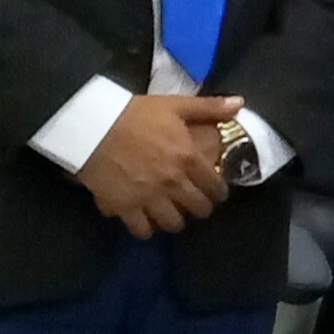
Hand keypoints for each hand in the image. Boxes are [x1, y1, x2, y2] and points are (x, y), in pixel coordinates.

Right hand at [74, 93, 239, 236]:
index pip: (215, 186)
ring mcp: (148, 197)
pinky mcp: (124, 206)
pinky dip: (146, 229)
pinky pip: (141, 229)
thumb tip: (240, 104)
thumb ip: (209, 108)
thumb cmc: (136, 114)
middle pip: (198, 208)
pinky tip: (147, 222)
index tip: (216, 192)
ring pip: (172, 223)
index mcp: (188, 158)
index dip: (218, 192)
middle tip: (195, 203)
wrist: (93, 125)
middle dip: (200, 208)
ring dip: (176, 221)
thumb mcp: (175, 105)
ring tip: (173, 214)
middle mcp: (172, 182)